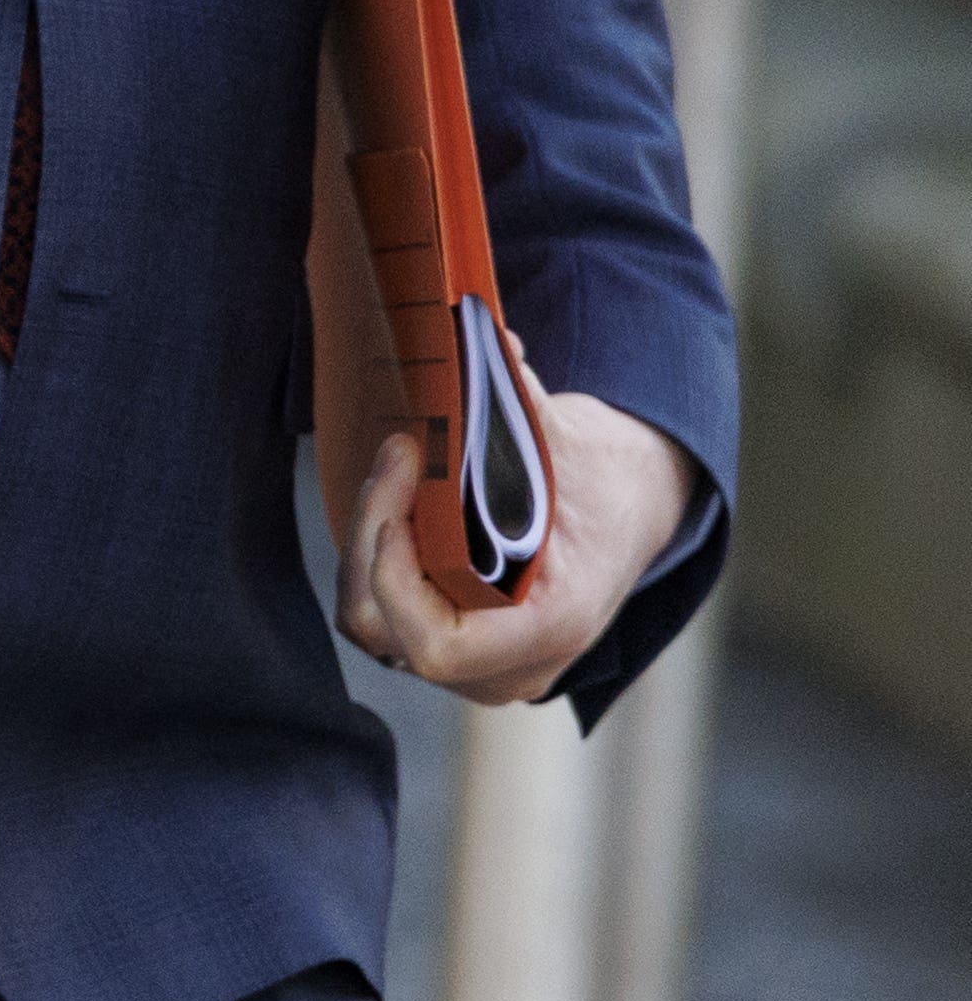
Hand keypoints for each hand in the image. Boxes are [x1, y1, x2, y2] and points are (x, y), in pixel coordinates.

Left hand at [336, 365, 703, 708]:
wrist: (631, 504)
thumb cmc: (604, 476)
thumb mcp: (575, 439)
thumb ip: (524, 400)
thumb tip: (488, 336)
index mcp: (551, 627)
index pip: (436, 645)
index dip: (394, 581)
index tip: (399, 502)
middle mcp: (511, 664)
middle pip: (385, 625)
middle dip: (373, 534)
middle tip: (401, 449)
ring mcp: (479, 663)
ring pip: (372, 618)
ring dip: (369, 538)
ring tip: (402, 464)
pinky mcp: (451, 640)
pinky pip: (381, 608)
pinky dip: (377, 551)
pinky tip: (402, 492)